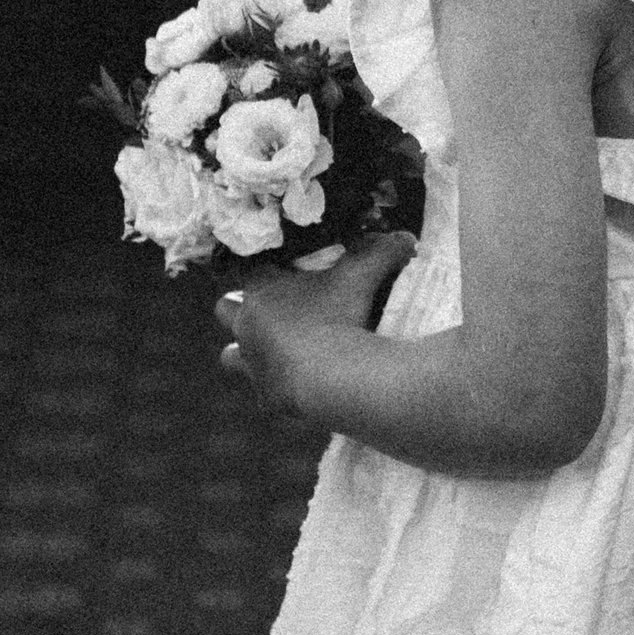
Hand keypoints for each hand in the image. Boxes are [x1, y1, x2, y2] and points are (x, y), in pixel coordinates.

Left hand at [216, 231, 414, 409]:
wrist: (332, 377)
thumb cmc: (339, 317)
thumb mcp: (362, 277)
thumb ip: (380, 252)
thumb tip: (406, 238)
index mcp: (262, 292)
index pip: (253, 273)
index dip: (270, 274)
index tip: (290, 277)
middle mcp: (246, 327)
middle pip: (226, 309)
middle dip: (243, 311)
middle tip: (276, 314)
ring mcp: (253, 365)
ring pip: (231, 356)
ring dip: (248, 354)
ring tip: (278, 354)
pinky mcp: (266, 397)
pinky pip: (264, 391)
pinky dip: (278, 388)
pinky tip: (301, 387)